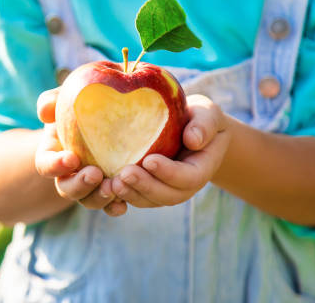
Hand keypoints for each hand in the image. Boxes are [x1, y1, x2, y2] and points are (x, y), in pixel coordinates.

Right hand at [35, 88, 126, 216]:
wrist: (109, 112)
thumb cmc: (84, 101)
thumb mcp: (69, 95)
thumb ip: (54, 98)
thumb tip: (45, 110)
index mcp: (54, 153)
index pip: (46, 165)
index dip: (55, 165)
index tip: (72, 158)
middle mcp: (69, 174)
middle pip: (67, 189)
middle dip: (80, 185)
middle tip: (95, 174)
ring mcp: (90, 185)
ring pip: (88, 200)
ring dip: (99, 197)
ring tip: (114, 186)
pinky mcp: (111, 189)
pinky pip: (110, 205)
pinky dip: (115, 207)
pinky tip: (124, 203)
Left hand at [111, 94, 230, 207]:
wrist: (192, 129)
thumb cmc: (199, 117)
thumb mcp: (208, 114)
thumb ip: (204, 124)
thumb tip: (193, 139)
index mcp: (201, 168)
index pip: (188, 177)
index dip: (169, 172)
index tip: (149, 160)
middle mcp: (184, 185)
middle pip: (167, 195)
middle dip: (145, 186)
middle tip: (125, 174)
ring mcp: (166, 189)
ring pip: (149, 200)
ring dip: (131, 194)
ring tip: (113, 183)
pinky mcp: (149, 188)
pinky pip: (137, 197)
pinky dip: (123, 195)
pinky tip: (106, 187)